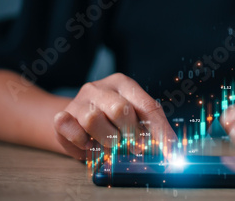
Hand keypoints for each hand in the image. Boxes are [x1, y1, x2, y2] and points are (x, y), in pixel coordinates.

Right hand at [53, 73, 175, 159]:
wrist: (75, 123)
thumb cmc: (111, 121)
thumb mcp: (133, 118)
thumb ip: (152, 129)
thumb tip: (172, 150)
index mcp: (123, 83)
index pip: (146, 105)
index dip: (159, 130)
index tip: (169, 151)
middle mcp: (99, 87)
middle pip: (120, 109)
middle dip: (131, 134)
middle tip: (136, 149)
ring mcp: (78, 100)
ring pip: (93, 119)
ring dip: (107, 140)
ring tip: (111, 146)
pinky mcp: (62, 116)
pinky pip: (70, 129)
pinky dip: (81, 142)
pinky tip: (88, 144)